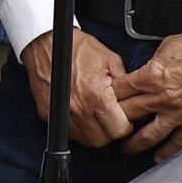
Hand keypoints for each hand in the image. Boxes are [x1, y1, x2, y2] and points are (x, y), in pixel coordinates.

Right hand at [22, 27, 131, 146]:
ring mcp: (62, 114)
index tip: (124, 118)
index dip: (125, 125)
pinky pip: (68, 133)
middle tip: (111, 117)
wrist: (46, 42)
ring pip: (85, 140)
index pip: (119, 129)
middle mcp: (79, 109)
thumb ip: (124, 83)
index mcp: (97, 96)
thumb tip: (135, 99)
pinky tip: (81, 113)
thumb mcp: (109, 59)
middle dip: (109, 131)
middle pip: (102, 140)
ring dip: (93, 132)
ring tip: (95, 115)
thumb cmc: (75, 47)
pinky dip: (77, 128)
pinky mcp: (49, 114)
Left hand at [111, 28, 181, 160]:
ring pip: (148, 136)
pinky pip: (178, 143)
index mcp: (152, 76)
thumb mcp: (167, 46)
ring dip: (134, 144)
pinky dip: (166, 153)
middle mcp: (162, 97)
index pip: (120, 91)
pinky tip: (157, 157)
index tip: (105, 100)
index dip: (109, 96)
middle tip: (109, 125)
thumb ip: (152, 63)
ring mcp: (179, 113)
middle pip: (128, 114)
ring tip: (126, 148)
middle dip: (115, 120)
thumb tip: (145, 71)